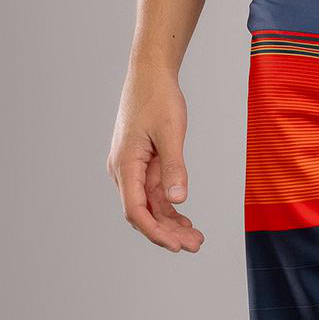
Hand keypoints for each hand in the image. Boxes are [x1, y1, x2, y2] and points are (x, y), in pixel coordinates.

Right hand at [108, 62, 203, 250]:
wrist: (150, 73)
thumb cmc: (158, 98)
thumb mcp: (170, 132)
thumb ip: (174, 167)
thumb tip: (178, 200)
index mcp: (125, 164)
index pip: (136, 211)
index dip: (155, 232)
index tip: (176, 246)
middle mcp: (123, 170)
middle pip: (143, 213)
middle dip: (167, 233)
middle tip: (195, 245)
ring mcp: (131, 167)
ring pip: (149, 205)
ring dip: (170, 223)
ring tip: (195, 238)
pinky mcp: (140, 163)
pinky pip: (152, 192)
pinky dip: (168, 207)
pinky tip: (185, 220)